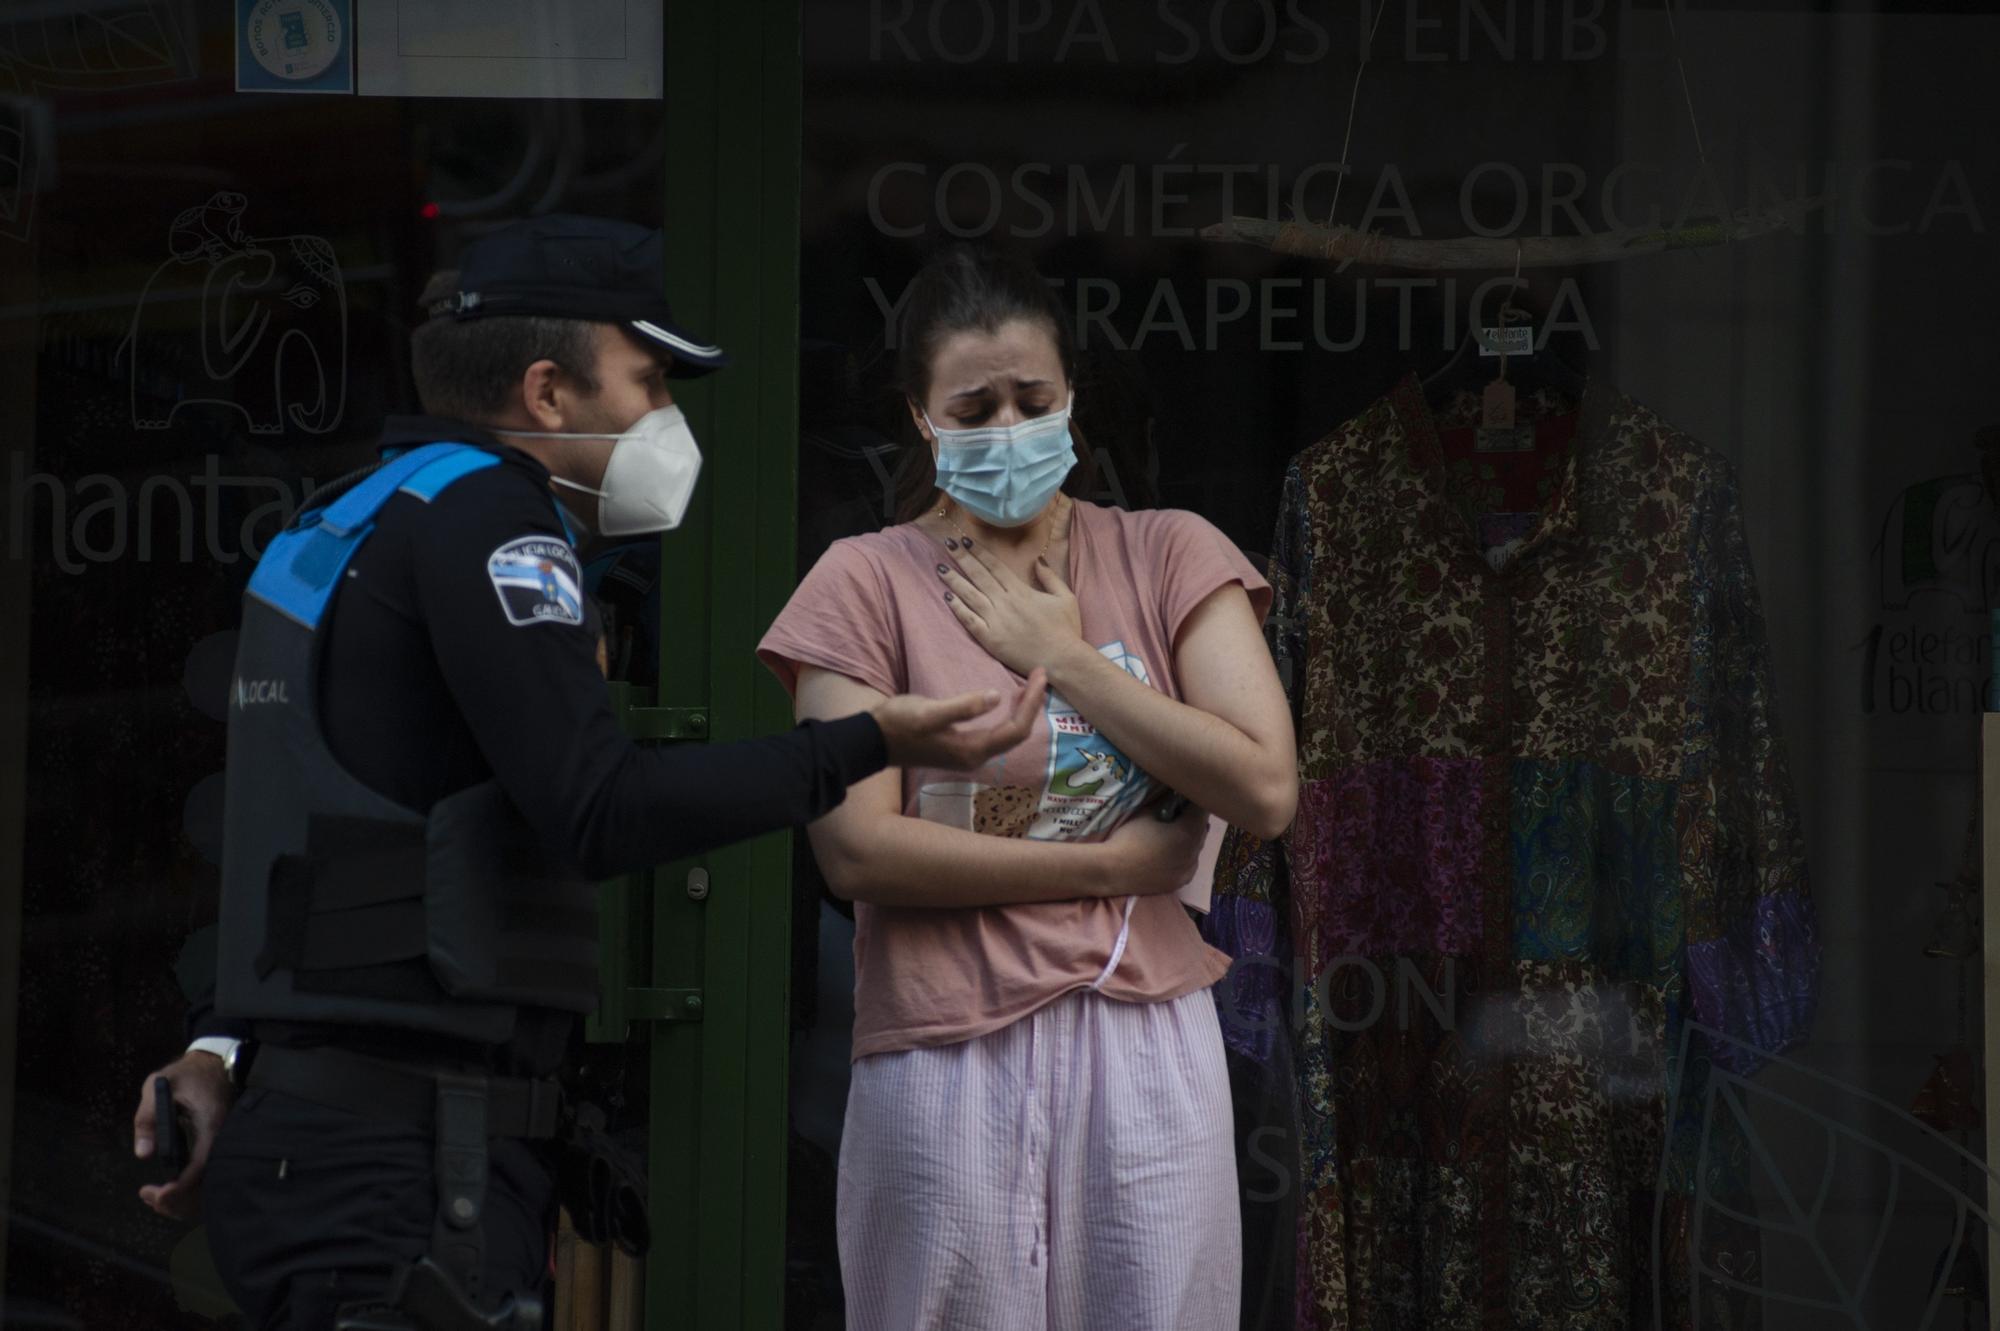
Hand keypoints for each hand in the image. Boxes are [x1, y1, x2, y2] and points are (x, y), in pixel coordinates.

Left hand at [133, 1051, 232, 1220]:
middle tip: (151, 1197)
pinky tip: (170, 1186)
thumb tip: (143, 1153)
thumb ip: (148, 1118)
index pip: (200, 1164)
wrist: (213, 1063)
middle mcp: (221, 1138)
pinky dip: (189, 1185)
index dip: (182, 1185)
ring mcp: (221, 1142)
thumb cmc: (186, 1073)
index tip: (160, 1193)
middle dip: (180, 1197)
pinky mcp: (216, 1145)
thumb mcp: (158, 1087)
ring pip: (208, 1180)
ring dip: (183, 1195)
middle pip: (206, 1180)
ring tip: (156, 1196)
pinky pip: (206, 1172)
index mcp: (210, 1124)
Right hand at [872, 669, 1047, 770]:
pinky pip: (995, 732)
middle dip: (1032, 705)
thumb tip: (996, 697)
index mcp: (972, 750)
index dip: (1032, 703)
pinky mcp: (961, 748)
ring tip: (1031, 685)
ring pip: (1007, 734)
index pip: (1016, 729)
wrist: (872, 741)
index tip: (1041, 676)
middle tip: (1041, 676)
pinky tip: (1007, 700)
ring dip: (1022, 710)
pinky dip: (1007, 715)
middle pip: (1016, 733)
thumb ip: (962, 706)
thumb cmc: (898, 723)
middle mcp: (975, 757)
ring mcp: (968, 755)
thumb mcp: (929, 711)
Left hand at [936, 537, 1083, 675]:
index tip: (965, 541)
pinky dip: (958, 608)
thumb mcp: (1065, 597)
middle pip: (979, 576)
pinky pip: (969, 620)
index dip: (979, 552)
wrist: (1062, 660)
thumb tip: (1037, 560)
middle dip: (962, 558)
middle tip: (948, 544)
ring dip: (954, 580)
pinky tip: (947, 597)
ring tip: (940, 568)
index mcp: (1021, 591)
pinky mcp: (990, 639)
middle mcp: (1005, 603)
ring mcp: (996, 621)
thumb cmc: (1066, 630)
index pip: (994, 566)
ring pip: (970, 595)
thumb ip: (1050, 577)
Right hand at [1100, 801, 1209, 896]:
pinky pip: (1190, 865)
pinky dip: (1186, 857)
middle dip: (1194, 819)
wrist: (1113, 871)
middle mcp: (1194, 852)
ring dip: (1191, 838)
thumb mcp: (1147, 813)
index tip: (1186, 795)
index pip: (1201, 810)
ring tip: (1175, 832)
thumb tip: (1173, 792)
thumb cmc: (1129, 838)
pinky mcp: (1180, 882)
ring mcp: (1188, 870)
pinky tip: (1173, 854)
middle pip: (1202, 829)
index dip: (1194, 800)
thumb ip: (1164, 802)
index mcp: (1188, 832)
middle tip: (1180, 811)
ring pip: (1197, 849)